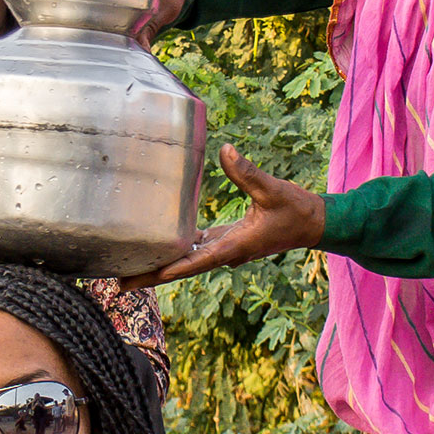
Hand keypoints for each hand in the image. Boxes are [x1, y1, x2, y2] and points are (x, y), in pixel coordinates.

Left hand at [119, 144, 325, 289]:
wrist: (316, 224)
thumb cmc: (297, 210)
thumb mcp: (273, 189)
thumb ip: (248, 173)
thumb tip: (226, 152)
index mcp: (233, 246)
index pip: (192, 263)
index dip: (164, 271)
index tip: (138, 279)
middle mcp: (225, 253)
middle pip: (181, 269)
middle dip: (152, 276)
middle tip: (117, 282)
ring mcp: (226, 249)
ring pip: (187, 261)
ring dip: (161, 265)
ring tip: (130, 266)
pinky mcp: (229, 240)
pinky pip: (196, 249)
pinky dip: (177, 249)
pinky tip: (159, 242)